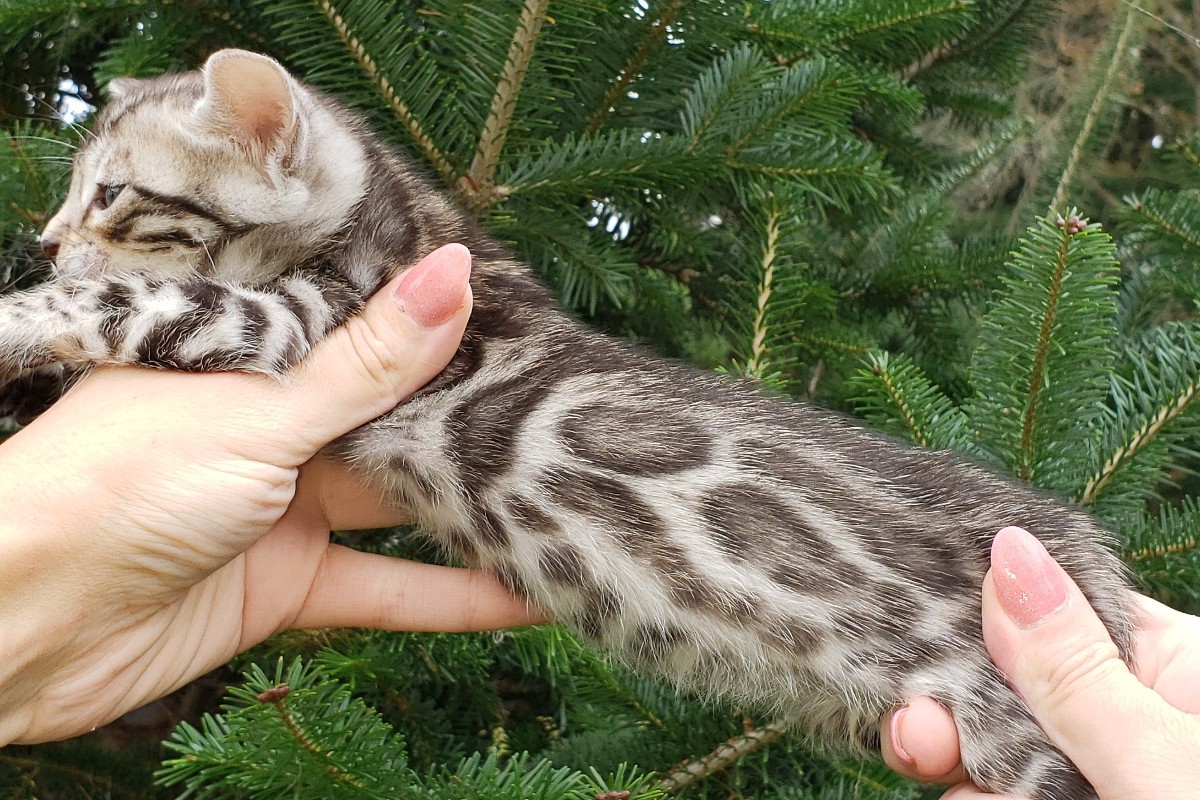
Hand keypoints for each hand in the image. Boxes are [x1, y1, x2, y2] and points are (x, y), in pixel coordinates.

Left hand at [0, 244, 545, 745]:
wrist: (24, 625)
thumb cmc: (119, 483)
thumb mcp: (261, 412)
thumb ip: (368, 361)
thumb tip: (456, 270)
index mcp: (249, 352)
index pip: (359, 319)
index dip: (437, 314)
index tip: (524, 314)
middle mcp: (270, 420)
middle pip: (389, 413)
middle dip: (468, 416)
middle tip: (565, 407)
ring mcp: (281, 503)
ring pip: (395, 503)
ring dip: (469, 509)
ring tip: (564, 495)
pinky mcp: (287, 582)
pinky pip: (383, 586)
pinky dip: (448, 598)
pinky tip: (524, 598)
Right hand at [881, 526, 1199, 797]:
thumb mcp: (1152, 750)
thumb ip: (1069, 664)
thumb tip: (1006, 547)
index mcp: (1175, 662)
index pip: (1054, 606)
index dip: (976, 613)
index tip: (913, 627)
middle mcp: (1132, 707)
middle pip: (1010, 677)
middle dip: (951, 698)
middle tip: (915, 732)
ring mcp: (1097, 760)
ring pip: (994, 739)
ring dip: (955, 757)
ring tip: (938, 772)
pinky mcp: (1063, 796)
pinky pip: (998, 785)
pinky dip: (974, 794)